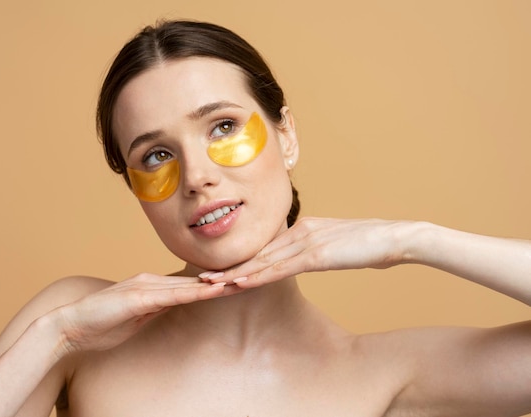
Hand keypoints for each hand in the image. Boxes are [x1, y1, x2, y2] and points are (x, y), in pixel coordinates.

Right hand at [52, 273, 239, 355]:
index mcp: (150, 286)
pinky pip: (172, 295)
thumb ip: (154, 309)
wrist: (70, 326)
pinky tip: (212, 290)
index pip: (188, 285)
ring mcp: (144, 287)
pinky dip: (194, 291)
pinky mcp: (138, 297)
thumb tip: (173, 307)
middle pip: (193, 281)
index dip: (213, 284)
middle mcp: (150, 281)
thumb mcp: (136, 318)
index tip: (236, 284)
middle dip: (222, 280)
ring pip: (187, 285)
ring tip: (241, 280)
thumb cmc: (100, 324)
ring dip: (216, 284)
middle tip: (249, 276)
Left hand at [206, 217, 411, 287]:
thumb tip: (311, 256)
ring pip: (262, 261)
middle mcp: (300, 231)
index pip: (268, 248)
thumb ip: (321, 248)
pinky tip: (239, 284)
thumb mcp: (340, 245)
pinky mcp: (316, 254)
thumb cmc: (373, 244)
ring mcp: (306, 241)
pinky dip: (256, 276)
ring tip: (209, 284)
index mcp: (305, 227)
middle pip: (258, 253)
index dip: (243, 260)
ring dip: (234, 274)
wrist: (397, 238)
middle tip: (203, 278)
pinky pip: (279, 268)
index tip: (222, 270)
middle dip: (229, 268)